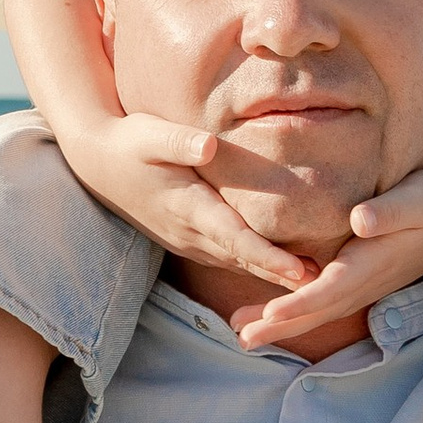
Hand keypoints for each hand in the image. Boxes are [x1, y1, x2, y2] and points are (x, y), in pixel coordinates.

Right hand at [60, 107, 320, 292]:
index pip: (236, 238)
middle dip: (282, 276)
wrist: (97, 164)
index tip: (300, 273)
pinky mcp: (187, 240)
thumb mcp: (149, 133)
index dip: (269, 258)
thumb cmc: (130, 142)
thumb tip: (210, 144)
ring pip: (236, 264)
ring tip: (315, 283)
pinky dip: (253, 267)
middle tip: (325, 289)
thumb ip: (179, 141)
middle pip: (243, 260)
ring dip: (271, 276)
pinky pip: (226, 259)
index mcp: (188, 207)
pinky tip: (281, 270)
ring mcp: (187, 241)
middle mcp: (190, 233)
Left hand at [227, 165, 422, 350]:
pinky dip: (294, 312)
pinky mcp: (359, 281)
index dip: (301, 302)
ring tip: (242, 335)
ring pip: (317, 312)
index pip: (333, 288)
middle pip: (318, 311)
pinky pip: (322, 303)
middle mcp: (365, 282)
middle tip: (242, 339)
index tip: (272, 312)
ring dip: (281, 325)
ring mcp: (363, 286)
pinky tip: (268, 315)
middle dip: (280, 326)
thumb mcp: (417, 198)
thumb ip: (389, 210)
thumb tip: (360, 220)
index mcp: (373, 263)